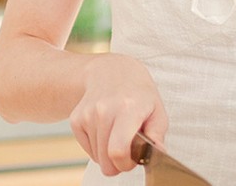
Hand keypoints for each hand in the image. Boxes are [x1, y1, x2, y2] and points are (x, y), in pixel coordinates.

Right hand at [69, 53, 167, 176]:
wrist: (111, 71)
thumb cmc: (138, 93)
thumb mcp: (157, 108)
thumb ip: (158, 134)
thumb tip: (159, 152)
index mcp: (128, 108)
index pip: (118, 151)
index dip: (126, 164)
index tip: (132, 160)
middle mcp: (105, 110)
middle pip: (106, 160)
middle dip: (117, 163)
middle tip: (127, 150)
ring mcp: (88, 114)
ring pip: (97, 156)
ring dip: (108, 152)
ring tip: (117, 134)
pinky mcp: (76, 119)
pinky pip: (87, 149)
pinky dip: (97, 146)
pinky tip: (106, 130)